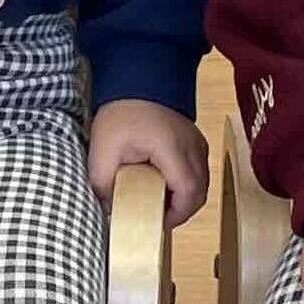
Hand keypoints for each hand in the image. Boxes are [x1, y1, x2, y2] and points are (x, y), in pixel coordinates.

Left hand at [88, 97, 207, 227]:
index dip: (176, 216)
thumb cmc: (121, 113)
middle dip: (179, 211)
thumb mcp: (103, 150)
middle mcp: (194, 149)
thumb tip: (107, 211)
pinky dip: (185, 184)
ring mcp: (199, 144)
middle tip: (155, 218)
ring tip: (157, 203)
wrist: (137, 79)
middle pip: (198, 193)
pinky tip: (163, 186)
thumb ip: (103, 183)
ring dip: (183, 198)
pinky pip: (198, 171)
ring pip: (201, 184)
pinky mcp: (196, 142)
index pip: (189, 194)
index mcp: (173, 151)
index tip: (156, 224)